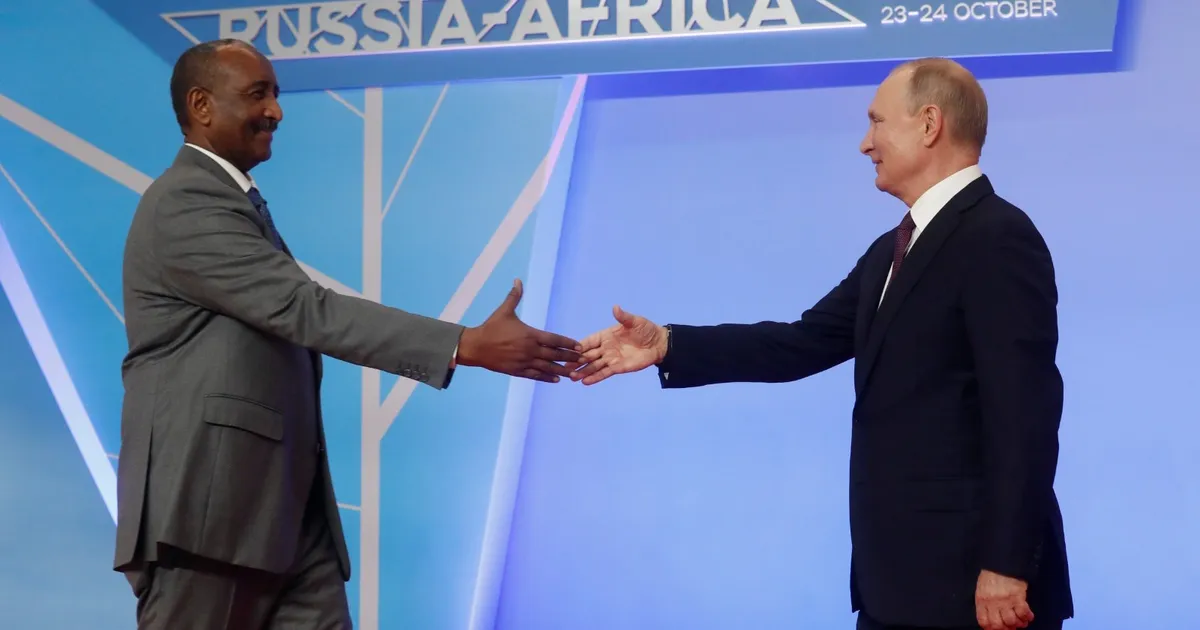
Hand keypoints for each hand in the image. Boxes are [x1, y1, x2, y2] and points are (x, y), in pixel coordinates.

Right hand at [456, 279, 580, 382]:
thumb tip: (518, 280)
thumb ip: (514, 296)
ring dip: (562, 371)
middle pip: (555, 355)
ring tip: (574, 374)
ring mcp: (524, 361)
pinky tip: (556, 380)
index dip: (568, 343)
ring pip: (547, 368)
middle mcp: (529, 349)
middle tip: (583, 360)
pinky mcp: (517, 371)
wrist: (475, 346)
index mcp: (529, 334)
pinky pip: (535, 375)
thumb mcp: (504, 311)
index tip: (579, 346)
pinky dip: (546, 378)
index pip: (554, 339)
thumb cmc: (491, 327)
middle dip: (570, 357)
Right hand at [568, 305, 667, 385]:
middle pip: (588, 356)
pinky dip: (595, 377)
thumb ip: (623, 317)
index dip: (579, 346)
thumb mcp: (635, 321)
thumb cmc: (645, 330)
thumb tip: (615, 307)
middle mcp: (605, 348)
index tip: (567, 350)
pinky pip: (604, 373)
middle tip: (564, 367)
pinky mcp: (618, 368)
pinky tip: (585, 382)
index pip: (589, 341)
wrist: (658, 344)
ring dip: (583, 371)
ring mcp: (611, 359)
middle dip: (576, 361)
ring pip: (593, 366)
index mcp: (606, 335)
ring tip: (571, 377)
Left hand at [975, 569, 1033, 629]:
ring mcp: (1005, 600)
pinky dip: (1027, 617)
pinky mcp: (1018, 596)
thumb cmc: (991, 575)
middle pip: (998, 625)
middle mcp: (992, 603)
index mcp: (982, 600)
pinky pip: (1023, 612)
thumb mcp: (982, 588)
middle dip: (1006, 629)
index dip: (991, 628)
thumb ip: (985, 603)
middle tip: (1012, 627)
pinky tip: (1028, 616)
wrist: (1001, 561)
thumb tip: (992, 616)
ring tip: (1021, 622)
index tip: (998, 629)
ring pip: (1011, 621)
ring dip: (1018, 624)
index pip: (984, 621)